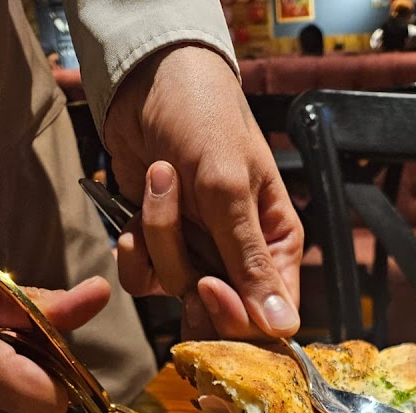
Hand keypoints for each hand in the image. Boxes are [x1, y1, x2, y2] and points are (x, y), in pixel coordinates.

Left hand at [104, 44, 303, 339]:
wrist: (146, 81)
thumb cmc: (203, 118)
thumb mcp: (230, 189)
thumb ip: (250, 262)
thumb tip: (283, 328)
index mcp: (276, 247)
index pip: (268, 317)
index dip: (237, 317)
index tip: (208, 287)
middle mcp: (238, 259)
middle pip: (219, 315)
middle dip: (191, 281)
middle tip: (184, 241)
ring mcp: (197, 255)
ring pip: (174, 290)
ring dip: (158, 239)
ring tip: (162, 182)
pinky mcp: (157, 248)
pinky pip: (142, 280)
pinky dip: (133, 248)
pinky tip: (134, 209)